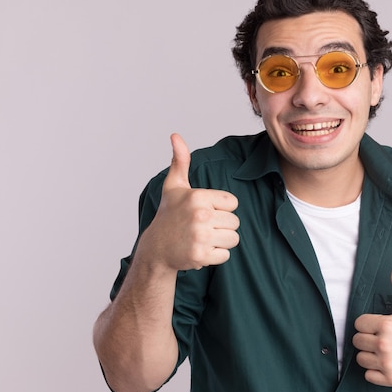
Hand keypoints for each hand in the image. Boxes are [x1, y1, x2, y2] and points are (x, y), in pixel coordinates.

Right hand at [136, 133, 239, 270]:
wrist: (156, 248)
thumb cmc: (169, 215)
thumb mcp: (174, 186)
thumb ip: (180, 161)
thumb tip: (175, 135)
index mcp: (198, 196)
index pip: (233, 203)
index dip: (222, 208)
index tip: (206, 211)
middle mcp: (200, 215)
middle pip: (235, 222)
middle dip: (223, 226)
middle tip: (203, 227)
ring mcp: (200, 236)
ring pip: (233, 239)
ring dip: (221, 241)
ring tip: (204, 238)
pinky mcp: (201, 255)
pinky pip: (225, 255)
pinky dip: (216, 256)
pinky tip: (201, 250)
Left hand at [353, 258, 391, 386]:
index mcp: (387, 325)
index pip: (359, 323)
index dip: (368, 323)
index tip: (380, 324)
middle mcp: (385, 345)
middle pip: (357, 341)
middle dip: (367, 338)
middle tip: (383, 337)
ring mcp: (387, 363)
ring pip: (361, 358)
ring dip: (369, 355)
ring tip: (384, 350)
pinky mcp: (390, 379)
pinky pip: (368, 375)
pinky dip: (375, 371)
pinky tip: (387, 362)